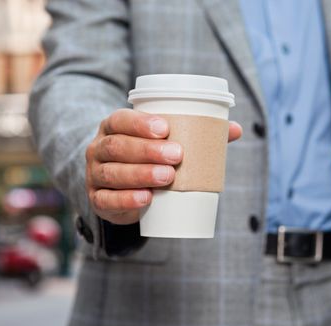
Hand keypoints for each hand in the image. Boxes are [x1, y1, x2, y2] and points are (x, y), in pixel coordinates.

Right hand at [86, 109, 242, 223]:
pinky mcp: (97, 199)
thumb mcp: (162, 142)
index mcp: (114, 127)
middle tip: (177, 156)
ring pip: (113, 173)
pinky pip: (107, 200)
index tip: (166, 128)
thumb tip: (235, 129)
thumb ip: (196, 134)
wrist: (118, 186)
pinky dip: (126, 200)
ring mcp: (95, 175)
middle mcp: (99, 148)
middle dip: (148, 150)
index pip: (120, 120)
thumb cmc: (147, 156)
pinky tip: (146, 199)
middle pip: (118, 146)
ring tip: (168, 177)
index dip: (140, 123)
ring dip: (141, 174)